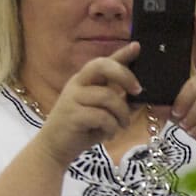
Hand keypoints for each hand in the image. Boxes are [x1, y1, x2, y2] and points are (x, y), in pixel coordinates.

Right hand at [33, 44, 143, 167]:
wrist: (54, 148)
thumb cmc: (81, 129)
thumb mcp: (103, 113)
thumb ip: (119, 102)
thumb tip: (141, 96)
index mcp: (84, 81)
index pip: (103, 62)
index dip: (121, 54)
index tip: (137, 46)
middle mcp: (77, 85)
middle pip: (102, 66)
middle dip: (124, 75)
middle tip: (137, 91)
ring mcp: (72, 99)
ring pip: (109, 97)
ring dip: (122, 114)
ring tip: (122, 126)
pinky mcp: (72, 115)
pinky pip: (103, 116)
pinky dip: (112, 128)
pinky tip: (109, 134)